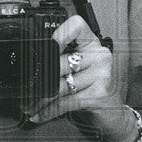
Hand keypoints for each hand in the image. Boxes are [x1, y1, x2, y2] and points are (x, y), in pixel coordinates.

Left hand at [26, 15, 137, 141]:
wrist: (113, 115)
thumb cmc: (92, 89)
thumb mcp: (79, 71)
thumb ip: (61, 61)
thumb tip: (29, 68)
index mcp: (92, 44)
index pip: (76, 26)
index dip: (60, 33)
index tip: (47, 45)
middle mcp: (100, 56)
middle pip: (60, 62)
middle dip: (39, 81)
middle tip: (27, 89)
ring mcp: (101, 74)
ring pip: (60, 85)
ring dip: (40, 99)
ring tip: (30, 105)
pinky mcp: (99, 94)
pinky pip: (65, 102)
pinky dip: (49, 111)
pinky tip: (40, 114)